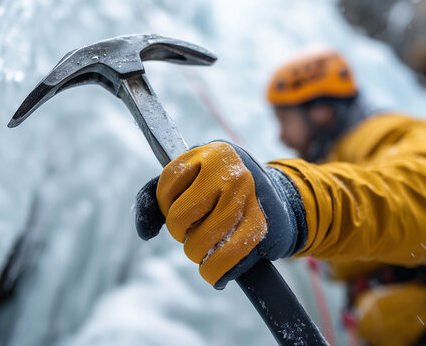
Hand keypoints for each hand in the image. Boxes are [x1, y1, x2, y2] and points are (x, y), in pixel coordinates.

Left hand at [135, 141, 306, 288]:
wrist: (280, 201)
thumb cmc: (224, 193)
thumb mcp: (194, 180)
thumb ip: (157, 198)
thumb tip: (145, 232)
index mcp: (211, 153)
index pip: (166, 187)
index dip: (167, 206)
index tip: (180, 206)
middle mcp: (231, 171)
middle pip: (179, 218)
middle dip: (181, 233)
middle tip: (194, 230)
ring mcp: (249, 198)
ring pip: (201, 242)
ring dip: (198, 254)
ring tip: (205, 247)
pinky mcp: (263, 227)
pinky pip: (225, 259)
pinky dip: (215, 271)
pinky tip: (216, 268)